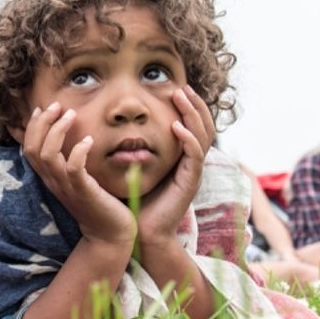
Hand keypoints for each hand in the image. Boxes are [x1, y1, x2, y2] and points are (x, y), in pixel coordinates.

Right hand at [21, 102, 135, 246]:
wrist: (109, 234)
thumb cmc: (98, 204)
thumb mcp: (78, 181)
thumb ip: (70, 162)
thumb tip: (73, 139)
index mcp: (49, 178)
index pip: (29, 149)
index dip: (33, 127)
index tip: (43, 109)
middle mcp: (53, 182)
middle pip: (33, 149)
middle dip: (42, 123)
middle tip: (56, 106)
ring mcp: (66, 188)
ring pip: (48, 155)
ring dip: (58, 131)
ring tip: (71, 115)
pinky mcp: (83, 192)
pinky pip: (73, 169)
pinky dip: (78, 151)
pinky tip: (88, 141)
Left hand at [138, 86, 214, 244]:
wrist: (140, 232)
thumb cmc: (134, 200)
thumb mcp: (133, 166)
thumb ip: (132, 147)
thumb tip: (116, 126)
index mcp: (180, 157)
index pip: (191, 124)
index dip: (186, 106)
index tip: (173, 88)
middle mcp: (191, 162)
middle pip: (203, 125)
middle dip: (193, 104)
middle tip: (181, 86)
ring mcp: (193, 172)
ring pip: (203, 135)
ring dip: (192, 114)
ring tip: (181, 97)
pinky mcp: (190, 182)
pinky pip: (195, 156)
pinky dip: (188, 139)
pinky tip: (176, 127)